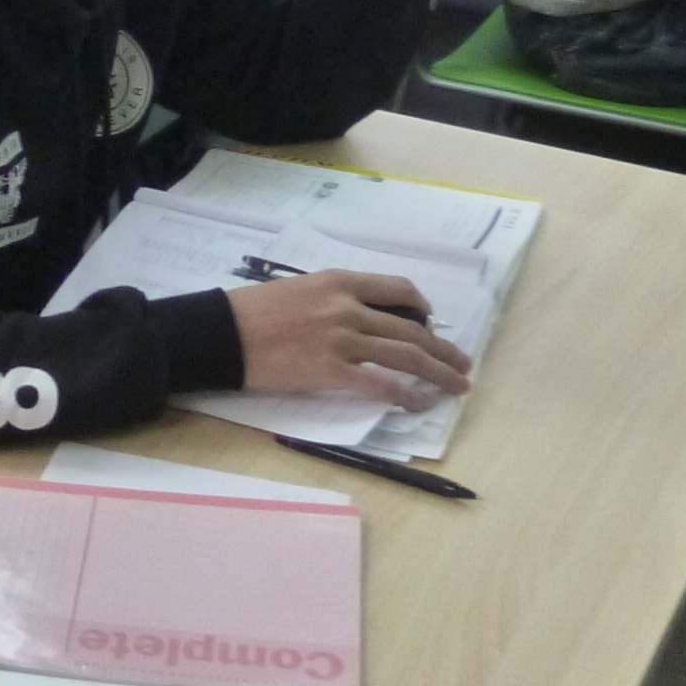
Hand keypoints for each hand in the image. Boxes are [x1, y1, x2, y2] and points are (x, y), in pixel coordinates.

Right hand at [228, 266, 472, 401]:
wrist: (222, 333)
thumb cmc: (254, 310)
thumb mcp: (301, 288)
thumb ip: (336, 299)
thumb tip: (365, 320)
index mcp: (341, 281)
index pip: (400, 290)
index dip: (424, 310)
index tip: (432, 325)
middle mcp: (349, 307)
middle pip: (412, 328)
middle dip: (444, 349)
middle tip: (462, 363)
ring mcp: (342, 340)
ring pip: (406, 355)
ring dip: (438, 372)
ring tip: (457, 385)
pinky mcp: (331, 371)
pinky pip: (380, 384)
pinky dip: (405, 395)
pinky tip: (419, 403)